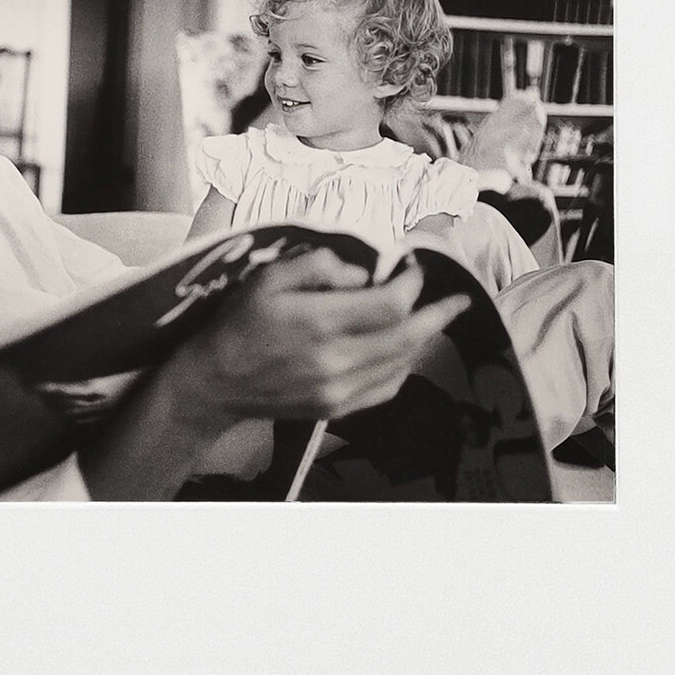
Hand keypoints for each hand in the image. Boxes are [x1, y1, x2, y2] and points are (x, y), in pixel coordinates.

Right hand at [163, 247, 470, 428]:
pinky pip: (386, 389)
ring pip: (402, 364)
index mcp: (318, 323)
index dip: (412, 282)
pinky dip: (405, 367)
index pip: (391, 303)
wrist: (214, 382)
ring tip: (437, 319)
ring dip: (425, 339)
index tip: (413, 265)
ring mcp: (338, 391)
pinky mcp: (336, 409)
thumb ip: (319, 265)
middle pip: (408, 337)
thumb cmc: (238, 322)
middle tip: (460, 298)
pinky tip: (406, 350)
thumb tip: (363, 272)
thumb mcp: (268, 276)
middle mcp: (334, 361)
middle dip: (438, 314)